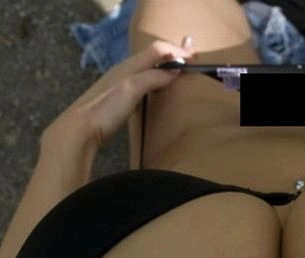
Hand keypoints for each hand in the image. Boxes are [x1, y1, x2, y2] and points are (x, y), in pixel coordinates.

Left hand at [42, 38, 193, 153]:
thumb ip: (153, 77)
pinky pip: (141, 82)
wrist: (78, 131)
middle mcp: (124, 71)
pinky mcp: (116, 99)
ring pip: (146, 69)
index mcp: (129, 66)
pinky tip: (156, 92)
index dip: (177, 50)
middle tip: (190, 63)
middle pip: (152, 56)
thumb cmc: (105, 109)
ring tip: (178, 76)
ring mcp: (119, 85)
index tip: (195, 59)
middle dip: (172, 57)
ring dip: (164, 68)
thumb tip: (175, 71)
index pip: (158, 49)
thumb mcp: (131, 88)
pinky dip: (155, 81)